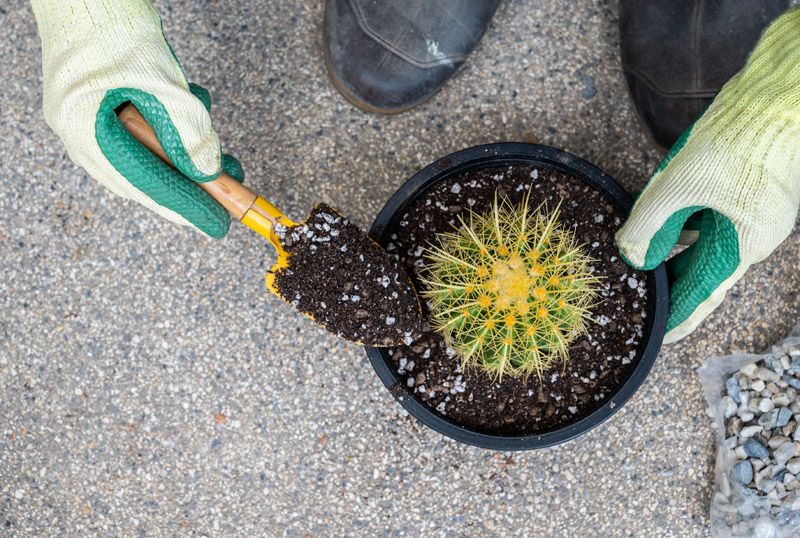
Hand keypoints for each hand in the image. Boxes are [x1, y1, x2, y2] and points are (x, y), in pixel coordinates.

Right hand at [30, 0, 243, 237]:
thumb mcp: (161, 83)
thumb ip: (188, 131)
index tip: (217, 224)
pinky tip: (193, 110)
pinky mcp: (101, 106)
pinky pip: (142, 133)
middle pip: (145, 177)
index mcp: (87, 134)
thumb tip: (209, 172)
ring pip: (147, 155)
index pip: (146, 186)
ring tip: (220, 153)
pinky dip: (173, 128)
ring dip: (186, 153)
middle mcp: (82, 134)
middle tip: (229, 188)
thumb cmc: (111, 27)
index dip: (186, 207)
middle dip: (192, 183)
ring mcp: (89, 120)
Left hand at [616, 7, 799, 343]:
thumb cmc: (740, 141)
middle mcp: (749, 236)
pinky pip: (706, 219)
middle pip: (701, 270)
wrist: (778, 96)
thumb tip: (627, 255)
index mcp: (743, 245)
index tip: (660, 337)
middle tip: (640, 299)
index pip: (703, 294)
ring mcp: (749, 214)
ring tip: (639, 263)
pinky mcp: (742, 192)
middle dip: (670, 283)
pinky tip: (656, 224)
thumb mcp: (680, 185)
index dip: (679, 317)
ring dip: (670, 251)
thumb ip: (648, 223)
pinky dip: (681, 225)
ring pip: (701, 242)